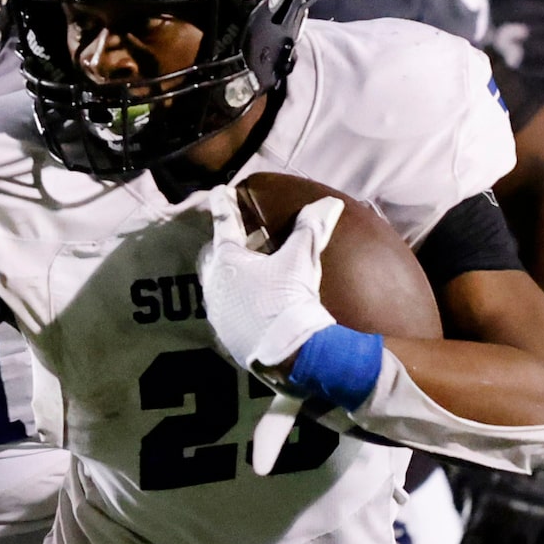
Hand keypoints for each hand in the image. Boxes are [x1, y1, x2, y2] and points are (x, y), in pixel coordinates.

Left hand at [199, 189, 341, 377]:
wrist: (289, 353)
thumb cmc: (290, 299)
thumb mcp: (302, 259)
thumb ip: (311, 228)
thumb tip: (328, 203)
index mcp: (227, 261)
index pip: (224, 223)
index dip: (224, 205)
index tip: (220, 191)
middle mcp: (215, 285)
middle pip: (216, 255)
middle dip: (226, 243)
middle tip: (240, 235)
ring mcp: (217, 312)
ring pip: (219, 283)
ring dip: (232, 273)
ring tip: (251, 268)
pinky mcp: (225, 335)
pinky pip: (226, 308)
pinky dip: (237, 298)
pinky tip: (253, 300)